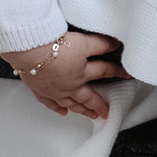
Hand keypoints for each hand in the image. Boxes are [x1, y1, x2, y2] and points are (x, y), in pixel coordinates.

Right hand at [0, 28, 129, 120]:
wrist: (31, 52)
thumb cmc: (54, 46)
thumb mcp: (84, 41)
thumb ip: (100, 43)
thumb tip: (116, 44)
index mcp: (83, 72)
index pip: (104, 71)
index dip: (116, 71)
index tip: (125, 75)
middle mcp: (71, 85)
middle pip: (88, 96)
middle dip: (98, 104)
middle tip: (105, 112)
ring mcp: (55, 90)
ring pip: (71, 103)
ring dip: (81, 110)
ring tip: (90, 115)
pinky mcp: (40, 89)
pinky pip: (50, 103)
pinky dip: (57, 108)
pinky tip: (62, 112)